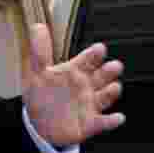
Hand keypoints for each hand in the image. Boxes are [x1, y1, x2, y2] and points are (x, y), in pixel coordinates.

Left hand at [23, 23, 124, 146]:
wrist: (40, 126)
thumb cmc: (42, 97)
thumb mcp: (37, 73)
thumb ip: (39, 52)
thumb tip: (37, 26)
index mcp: (75, 71)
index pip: (87, 59)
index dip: (94, 54)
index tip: (100, 48)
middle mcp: (86, 86)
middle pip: (102, 76)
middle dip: (109, 71)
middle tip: (114, 66)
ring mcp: (90, 104)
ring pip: (105, 96)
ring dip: (111, 92)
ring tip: (114, 88)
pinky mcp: (90, 123)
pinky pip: (103, 122)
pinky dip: (111, 121)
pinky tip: (117, 118)